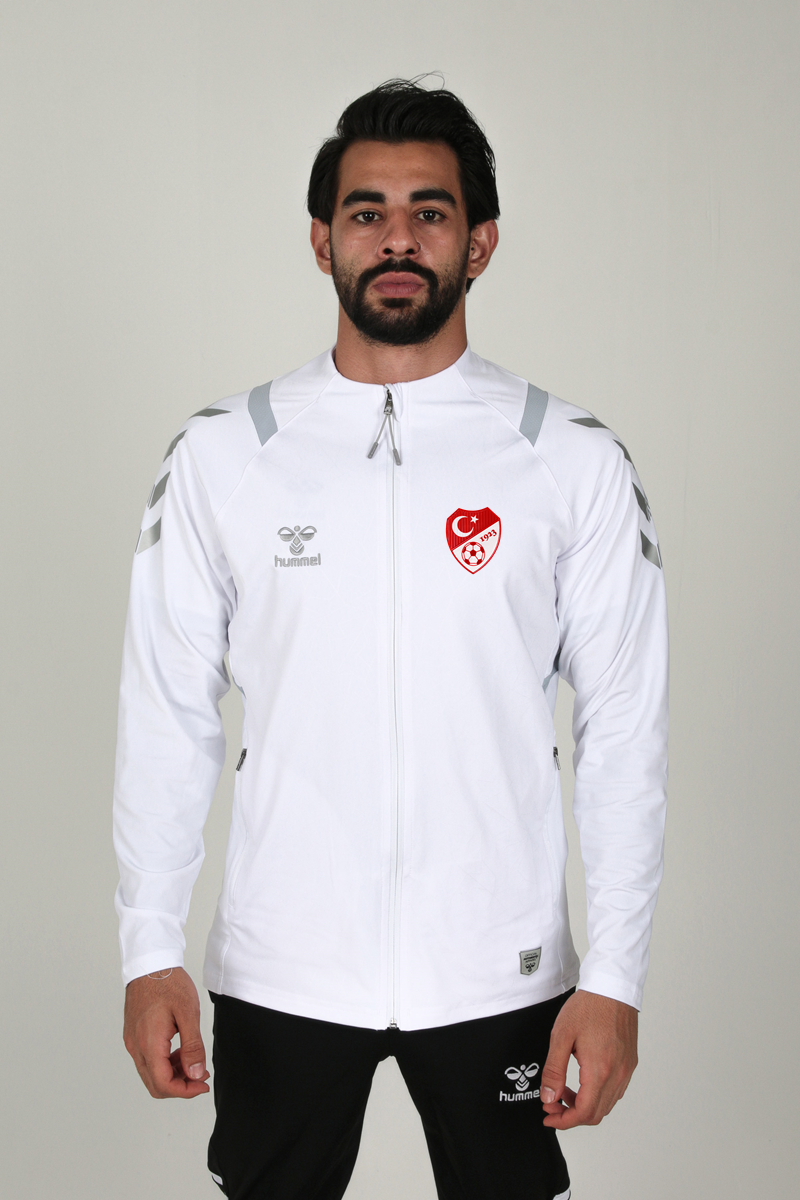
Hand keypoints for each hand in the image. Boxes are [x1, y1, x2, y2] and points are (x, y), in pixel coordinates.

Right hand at [123, 967, 209, 1097]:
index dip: (185, 1091)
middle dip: (179, 1087)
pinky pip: (147, 1061)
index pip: (163, 1084)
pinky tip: (180, 1053)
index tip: (203, 1085)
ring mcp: (132, 1042)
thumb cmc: (168, 984)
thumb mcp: (188, 1013)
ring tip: (193, 1063)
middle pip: (154, 1085)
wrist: (150, 964)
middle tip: (201, 1078)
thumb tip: (196, 1074)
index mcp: (149, 1043)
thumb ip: (192, 1047)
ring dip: (172, 1075)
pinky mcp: (133, 1035)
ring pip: (150, 1074)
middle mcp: (135, 1046)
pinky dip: (164, 1064)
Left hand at [540, 989, 637, 1128]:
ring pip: (606, 1104)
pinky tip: (583, 1081)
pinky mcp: (630, 1063)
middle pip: (596, 1114)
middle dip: (571, 1115)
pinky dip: (597, 1095)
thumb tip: (548, 1097)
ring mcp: (626, 1070)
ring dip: (584, 1105)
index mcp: (600, 1070)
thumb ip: (553, 1070)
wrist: (612, 987)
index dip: (563, 1120)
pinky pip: (615, 1091)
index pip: (584, 1112)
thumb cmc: (589, 1007)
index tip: (549, 1116)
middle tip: (552, 1104)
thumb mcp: (561, 1036)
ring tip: (564, 1091)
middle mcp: (617, 1074)